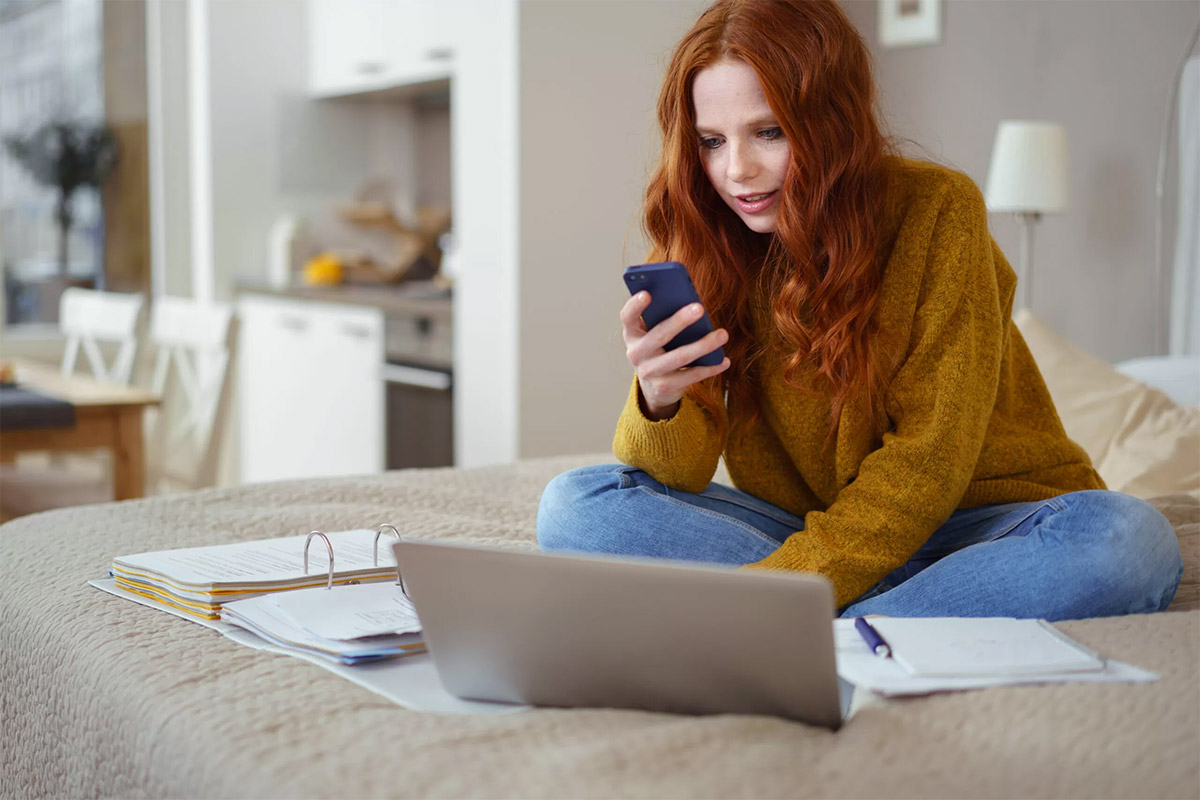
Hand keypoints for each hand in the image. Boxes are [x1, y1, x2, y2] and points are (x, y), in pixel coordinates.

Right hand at [620, 291, 729, 420]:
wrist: (654, 386)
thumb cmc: (659, 348)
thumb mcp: (654, 332)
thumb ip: (664, 317)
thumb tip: (691, 302)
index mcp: (632, 333)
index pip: (627, 317)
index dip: (634, 306)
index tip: (647, 293)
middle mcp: (636, 353)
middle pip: (659, 335)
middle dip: (679, 321)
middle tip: (699, 308)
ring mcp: (649, 372)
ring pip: (679, 357)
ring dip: (703, 345)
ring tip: (722, 334)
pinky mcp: (664, 387)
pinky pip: (691, 376)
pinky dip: (710, 368)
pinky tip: (724, 360)